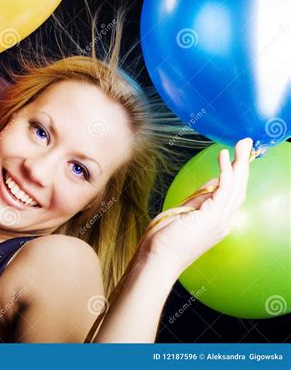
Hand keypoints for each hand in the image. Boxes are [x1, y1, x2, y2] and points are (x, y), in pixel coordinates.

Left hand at [140, 138, 252, 273]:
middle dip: (244, 165)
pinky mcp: (212, 215)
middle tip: (245, 145)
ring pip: (238, 186)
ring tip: (242, 144)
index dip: (234, 175)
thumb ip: (198, 200)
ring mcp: (220, 219)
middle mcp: (223, 222)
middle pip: (240, 188)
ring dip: (241, 163)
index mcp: (217, 223)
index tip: (231, 159)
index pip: (231, 196)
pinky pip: (225, 187)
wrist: (158, 259)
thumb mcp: (183, 214)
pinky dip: (226, 169)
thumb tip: (211, 183)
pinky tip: (224, 155)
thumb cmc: (164, 240)